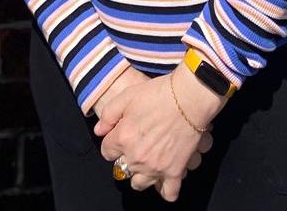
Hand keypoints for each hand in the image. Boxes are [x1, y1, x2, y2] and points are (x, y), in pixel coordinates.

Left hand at [96, 69, 223, 201]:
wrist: (188, 99)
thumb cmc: (157, 94)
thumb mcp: (127, 96)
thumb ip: (108, 115)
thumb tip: (99, 131)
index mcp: (123, 138)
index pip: (107, 152)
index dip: (112, 143)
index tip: (120, 136)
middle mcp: (136, 157)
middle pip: (122, 169)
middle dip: (125, 158)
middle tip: (136, 145)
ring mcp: (156, 167)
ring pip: (140, 184)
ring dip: (140, 175)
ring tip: (147, 162)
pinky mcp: (174, 172)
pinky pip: (168, 193)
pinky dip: (164, 188)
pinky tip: (163, 176)